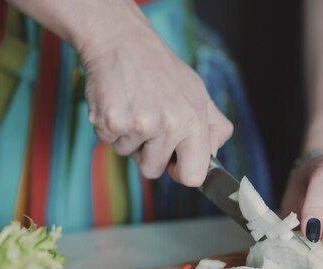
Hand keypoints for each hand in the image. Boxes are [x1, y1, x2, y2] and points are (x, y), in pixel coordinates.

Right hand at [77, 3, 232, 185]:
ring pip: (128, 156)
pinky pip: (108, 143)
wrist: (121, 40)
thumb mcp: (197, 90)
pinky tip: (117, 103)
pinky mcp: (112, 122)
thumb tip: (214, 154)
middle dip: (147, 154)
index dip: (182, 173)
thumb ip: (213, 125)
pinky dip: (109, 127)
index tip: (174, 163)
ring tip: (132, 106)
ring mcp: (139, 125)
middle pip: (153, 171)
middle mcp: (169, 124)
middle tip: (146, 123)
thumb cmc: (159, 67)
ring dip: (127, 138)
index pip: (194, 175)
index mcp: (194, 120)